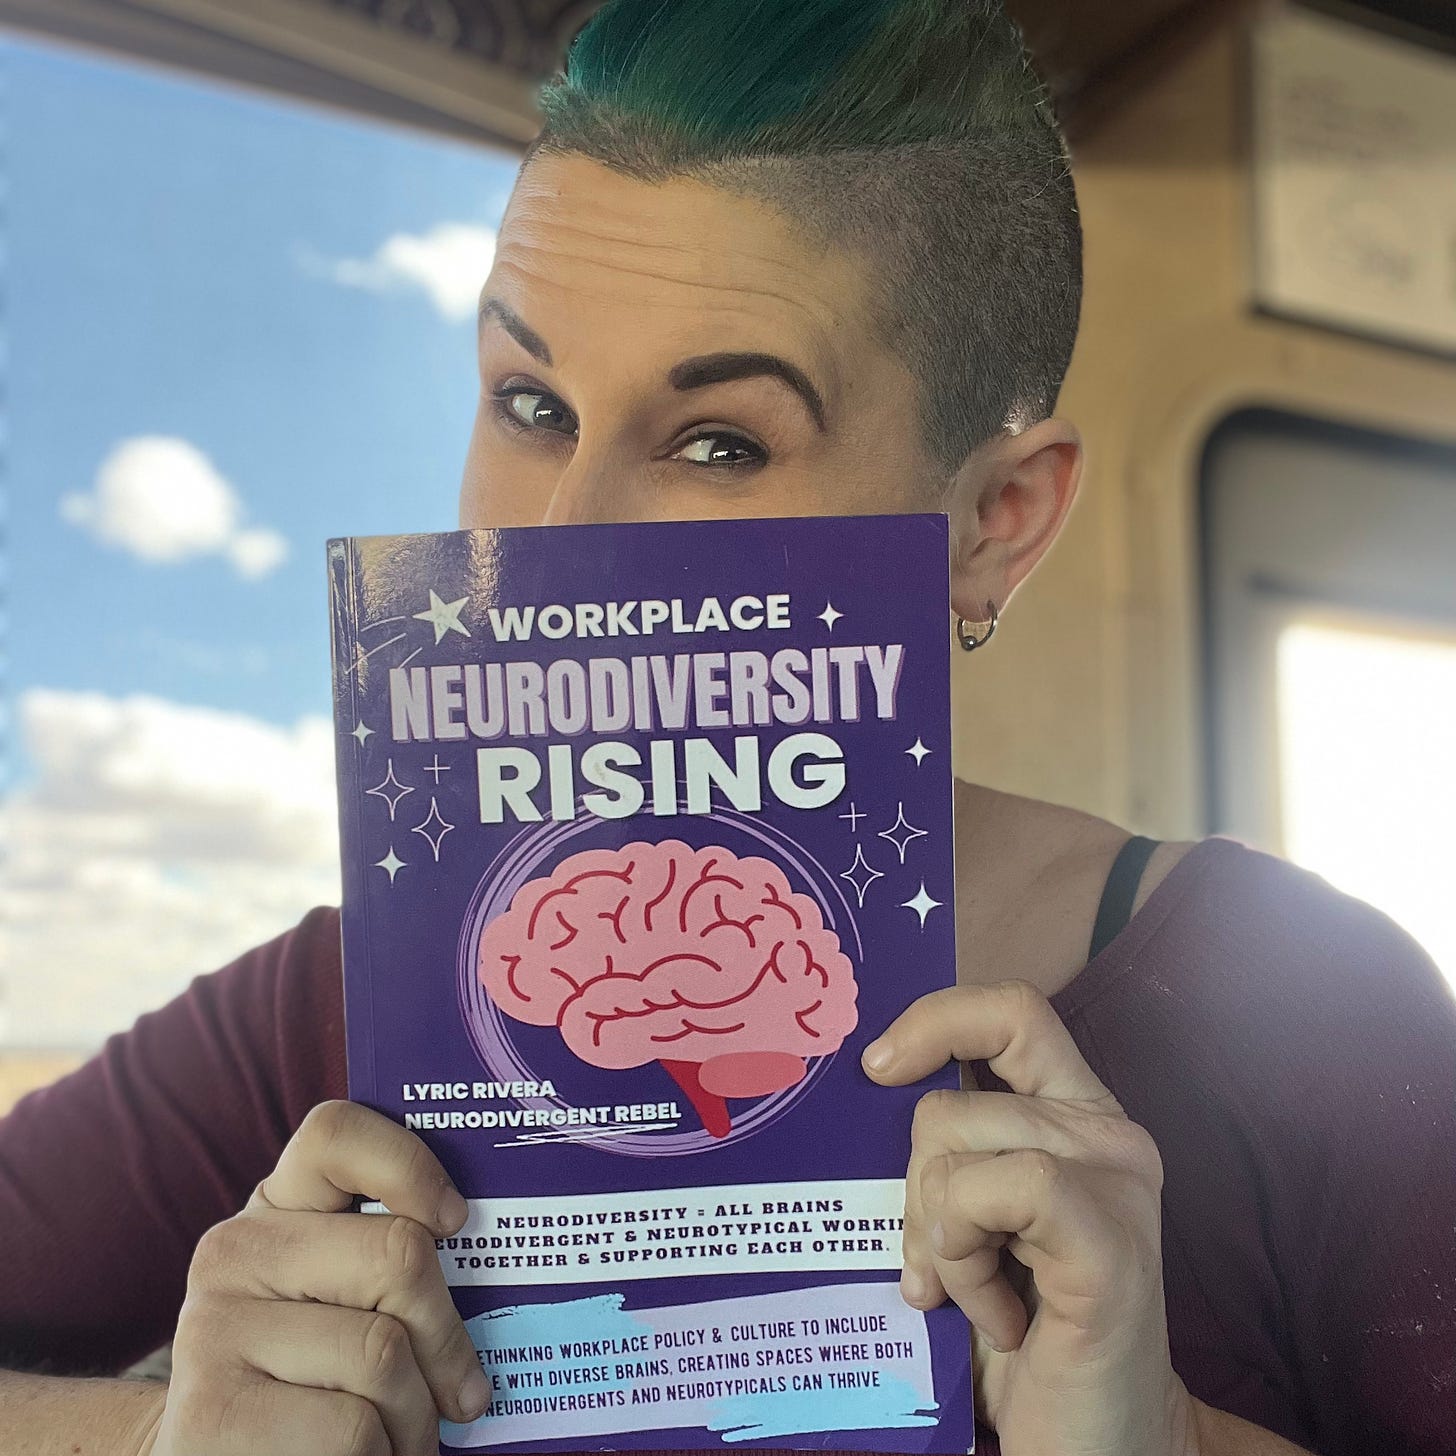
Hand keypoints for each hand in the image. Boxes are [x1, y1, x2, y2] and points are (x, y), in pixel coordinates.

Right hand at [142, 1099, 487, 1455]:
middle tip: (463, 1395)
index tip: (456, 1220)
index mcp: (276, 1206)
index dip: (409, 1165)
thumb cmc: (316, 1381)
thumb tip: (509, 1263)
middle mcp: (234, 1251)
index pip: (335, 1133)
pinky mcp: (208, 1414)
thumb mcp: (344, 1302)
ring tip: (409, 1439)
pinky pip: (350, 1428)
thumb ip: (390, 1265)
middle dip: (448, 1340)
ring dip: (417, 1418)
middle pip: (397, 1255)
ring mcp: (211, 1329)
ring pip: (382, 1352)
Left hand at [863, 980, 1196, 1455]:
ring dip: (938, 1237)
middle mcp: (1108, 1133)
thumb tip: (858, 1091)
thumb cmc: (1019, 1336)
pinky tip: (995, 1315)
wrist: (1095, 1445)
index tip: (877, 1069)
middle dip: (908, 1185)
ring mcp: (1118, 1182)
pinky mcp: (1111, 1241)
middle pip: (951, 1098)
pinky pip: (1006, 1188)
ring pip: (961, 1147)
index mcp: (1075, 1114)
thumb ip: (945, 1154)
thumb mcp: (969, 1223)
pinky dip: (969, 1253)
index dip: (936, 1020)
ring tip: (970, 1298)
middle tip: (931, 1264)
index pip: (1009, 1011)